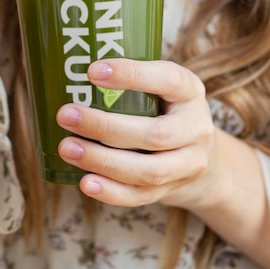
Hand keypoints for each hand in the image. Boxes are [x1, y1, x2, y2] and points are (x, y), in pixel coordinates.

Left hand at [56, 58, 218, 209]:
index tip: (91, 71)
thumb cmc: (166, 109)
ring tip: (67, 148)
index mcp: (190, 91)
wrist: (203, 156)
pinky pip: (141, 196)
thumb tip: (71, 75)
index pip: (168, 79)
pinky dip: (111, 192)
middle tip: (66, 115)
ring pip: (149, 170)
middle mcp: (196, 128)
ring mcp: (188, 164)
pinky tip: (85, 182)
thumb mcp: (162, 86)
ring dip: (103, 161)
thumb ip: (131, 81)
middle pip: (155, 133)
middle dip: (105, 126)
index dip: (132, 75)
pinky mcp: (173, 189)